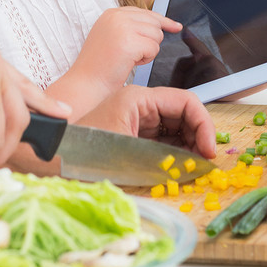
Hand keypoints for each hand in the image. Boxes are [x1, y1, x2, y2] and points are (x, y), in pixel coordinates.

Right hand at [72, 6, 182, 96]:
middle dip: (149, 41)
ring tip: (128, 58)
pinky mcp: (129, 42)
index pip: (145, 12)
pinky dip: (146, 59)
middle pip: (154, 23)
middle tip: (132, 54)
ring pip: (156, 35)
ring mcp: (122, 27)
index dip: (162, 21)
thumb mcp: (112, 36)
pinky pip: (154, 48)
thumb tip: (162, 24)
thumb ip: (131, 26)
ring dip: (148, 51)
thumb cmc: (100, 66)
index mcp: (111, 13)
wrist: (88, 83)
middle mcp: (116, 16)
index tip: (175, 26)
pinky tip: (130, 63)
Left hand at [77, 84, 215, 157]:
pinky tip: (182, 168)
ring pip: (178, 127)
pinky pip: (166, 139)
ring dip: (191, 146)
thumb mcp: (129, 153)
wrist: (56, 162)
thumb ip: (167, 156)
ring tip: (196, 168)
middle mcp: (141, 104)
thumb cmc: (85, 154)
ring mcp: (139, 119)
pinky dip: (178, 153)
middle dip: (200, 136)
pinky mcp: (136, 135)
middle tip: (206, 163)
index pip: (186, 101)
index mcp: (138, 97)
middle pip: (185, 113)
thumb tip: (198, 164)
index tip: (210, 151)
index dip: (204, 125)